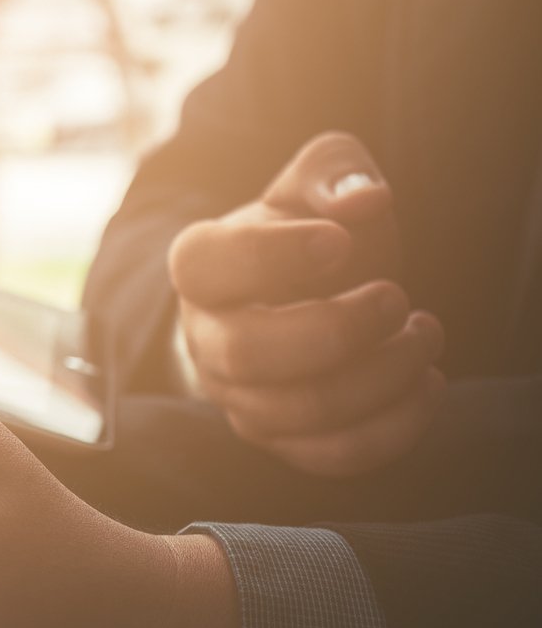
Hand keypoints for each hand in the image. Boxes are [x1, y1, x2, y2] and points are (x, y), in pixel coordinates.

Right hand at [168, 132, 442, 476]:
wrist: (294, 294)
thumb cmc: (306, 230)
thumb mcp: (315, 182)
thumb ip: (334, 171)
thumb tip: (363, 200)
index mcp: (201, 265)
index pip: (204, 267)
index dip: (271, 256)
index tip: (341, 240)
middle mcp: (205, 337)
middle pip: (246, 354)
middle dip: (337, 329)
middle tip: (396, 295)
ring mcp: (236, 395)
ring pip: (297, 412)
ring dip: (381, 376)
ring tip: (425, 332)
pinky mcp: (279, 437)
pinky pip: (332, 456)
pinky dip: (395, 426)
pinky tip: (427, 382)